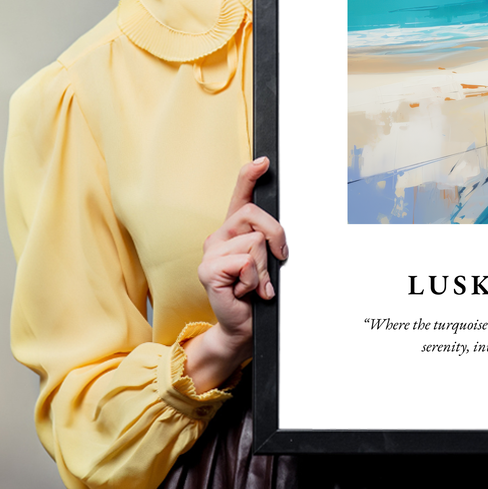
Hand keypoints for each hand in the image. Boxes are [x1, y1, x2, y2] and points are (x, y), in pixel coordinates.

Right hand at [183, 157, 287, 391]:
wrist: (243, 326)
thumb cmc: (256, 293)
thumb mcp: (268, 262)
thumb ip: (269, 242)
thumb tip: (279, 234)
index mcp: (234, 230)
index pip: (240, 195)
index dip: (250, 175)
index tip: (264, 161)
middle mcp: (219, 236)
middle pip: (255, 215)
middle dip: (276, 237)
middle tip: (277, 260)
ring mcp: (210, 252)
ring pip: (255, 242)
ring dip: (264, 268)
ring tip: (255, 284)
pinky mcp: (208, 270)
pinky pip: (245, 262)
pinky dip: (254, 280)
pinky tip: (245, 291)